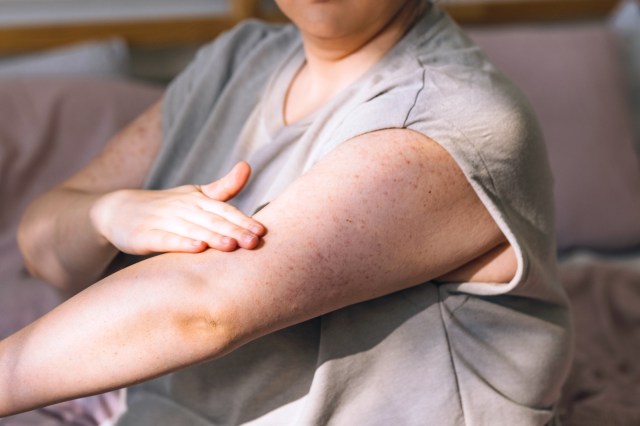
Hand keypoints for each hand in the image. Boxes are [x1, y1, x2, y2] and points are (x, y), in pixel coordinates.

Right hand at [90, 162, 264, 254]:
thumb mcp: (195, 195)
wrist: (118, 210)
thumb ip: (223, 187)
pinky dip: (180, 243)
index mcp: (197, 200)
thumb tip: (247, 165)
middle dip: (234, 231)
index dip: (243, 220)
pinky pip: (164, 239)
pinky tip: (196, 248)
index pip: (224, 211)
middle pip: (212, 221)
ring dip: (212, 237)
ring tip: (232, 246)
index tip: (262, 231)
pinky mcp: (144, 235)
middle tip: (254, 242)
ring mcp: (162, 221)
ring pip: (192, 229)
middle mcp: (182, 208)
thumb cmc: (167, 206)